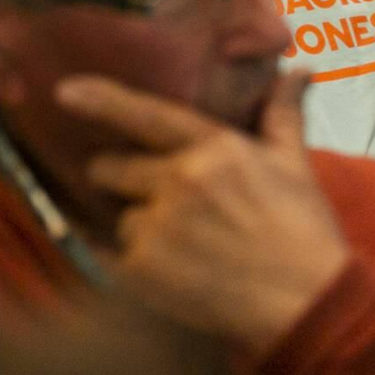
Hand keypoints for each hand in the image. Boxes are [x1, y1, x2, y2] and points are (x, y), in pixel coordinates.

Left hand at [61, 71, 349, 360]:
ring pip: (119, 217)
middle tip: (152, 198)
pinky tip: (172, 274)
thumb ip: (281, 114)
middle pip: (111, 168)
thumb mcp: (294, 164)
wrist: (310, 304)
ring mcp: (159, 226)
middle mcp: (180, 180)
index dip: (101, 100)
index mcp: (213, 148)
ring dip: (138, 229)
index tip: (64, 91)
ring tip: (182, 247)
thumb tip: (299, 70)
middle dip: (120, 179)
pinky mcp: (144, 270)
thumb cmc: (304, 232)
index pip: (145, 115)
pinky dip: (137, 266)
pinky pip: (117, 256)